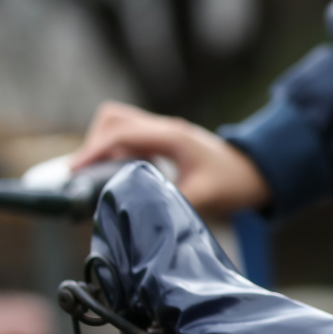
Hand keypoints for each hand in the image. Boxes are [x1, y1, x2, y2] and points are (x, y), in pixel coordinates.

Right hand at [69, 101, 270, 214]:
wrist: (258, 171)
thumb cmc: (235, 181)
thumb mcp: (206, 196)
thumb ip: (173, 203)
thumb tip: (142, 214)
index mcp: (171, 135)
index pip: (120, 133)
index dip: (93, 151)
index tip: (74, 172)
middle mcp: (164, 128)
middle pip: (112, 120)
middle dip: (94, 145)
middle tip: (85, 177)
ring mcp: (163, 132)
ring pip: (118, 126)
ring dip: (104, 147)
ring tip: (97, 178)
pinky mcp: (163, 141)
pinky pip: (130, 138)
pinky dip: (117, 153)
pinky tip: (119, 176)